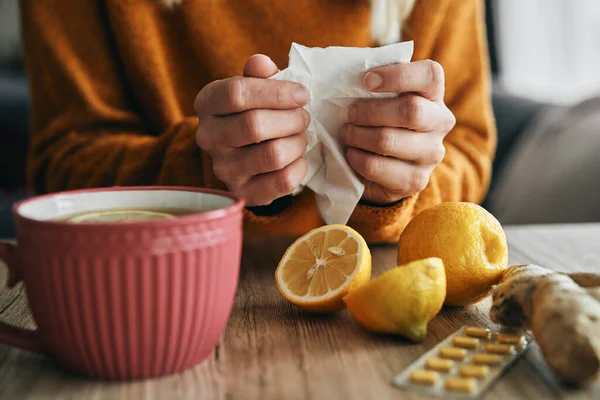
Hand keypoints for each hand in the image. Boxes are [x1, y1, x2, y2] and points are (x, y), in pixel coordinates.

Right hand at [195, 55, 309, 205]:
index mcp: (207, 103)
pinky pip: (283, 181)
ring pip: (272, 155)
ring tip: (300, 136)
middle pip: (255, 125)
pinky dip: (300, 167)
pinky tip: (298, 158)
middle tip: (304, 117)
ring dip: (297, 143)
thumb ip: (259, 74)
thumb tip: (261, 63)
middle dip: (291, 119)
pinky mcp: (244, 193)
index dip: (276, 92)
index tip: (302, 94)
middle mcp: (208, 137)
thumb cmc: (252, 112)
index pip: (236, 93)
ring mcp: (223, 169)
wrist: (242, 154)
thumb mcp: (252, 87)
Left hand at [342, 60, 455, 204]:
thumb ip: (374, 84)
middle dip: (370, 111)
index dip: (397, 75)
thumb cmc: (380, 120)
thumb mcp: (381, 98)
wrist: (386, 168)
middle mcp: (441, 122)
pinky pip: (377, 167)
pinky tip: (352, 154)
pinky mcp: (416, 180)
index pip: (430, 75)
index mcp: (434, 94)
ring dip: (358, 136)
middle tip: (350, 114)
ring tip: (348, 134)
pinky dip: (357, 159)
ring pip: (388, 140)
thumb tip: (346, 73)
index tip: (366, 80)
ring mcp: (432, 154)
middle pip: (410, 110)